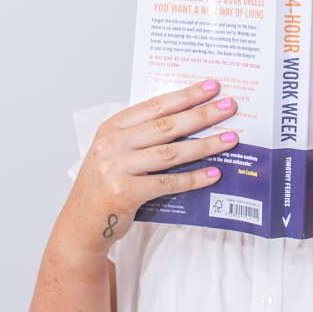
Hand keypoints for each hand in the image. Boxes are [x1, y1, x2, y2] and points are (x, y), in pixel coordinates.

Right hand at [63, 80, 237, 255]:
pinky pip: (168, 183)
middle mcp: (111, 145)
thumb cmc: (105, 185)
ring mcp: (116, 169)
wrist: (82, 225)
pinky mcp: (125, 193)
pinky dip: (194, 178)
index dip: (185, 95)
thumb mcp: (116, 152)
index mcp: (111, 128)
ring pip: (171, 153)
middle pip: (167, 126)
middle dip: (202, 115)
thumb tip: (188, 120)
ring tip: (230, 139)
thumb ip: (142, 137)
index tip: (210, 87)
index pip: (155, 106)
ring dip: (205, 145)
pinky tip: (214, 173)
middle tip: (229, 107)